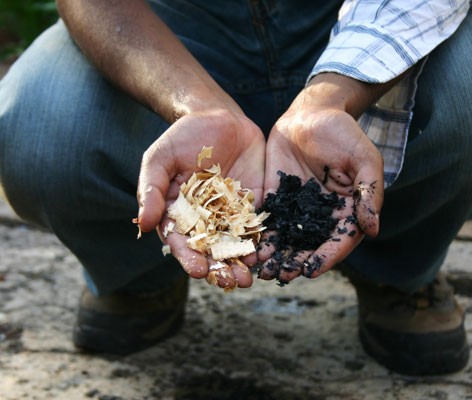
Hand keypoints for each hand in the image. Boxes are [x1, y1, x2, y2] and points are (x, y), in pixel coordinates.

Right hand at [136, 109, 265, 288]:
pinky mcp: (252, 206)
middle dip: (220, 269)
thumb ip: (153, 189)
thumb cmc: (184, 138)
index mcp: (180, 215)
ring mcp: (230, 215)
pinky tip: (266, 253)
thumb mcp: (161, 158)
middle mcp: (205, 220)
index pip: (182, 243)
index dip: (189, 258)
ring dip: (241, 262)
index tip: (199, 270)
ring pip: (235, 245)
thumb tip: (143, 225)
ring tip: (249, 276)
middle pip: (211, 251)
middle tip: (232, 282)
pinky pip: (257, 228)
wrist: (220, 119)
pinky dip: (261, 242)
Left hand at [258, 100, 383, 283]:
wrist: (310, 113)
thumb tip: (373, 229)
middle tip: (282, 276)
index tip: (312, 271)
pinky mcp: (278, 199)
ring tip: (264, 272)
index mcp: (347, 209)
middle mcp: (323, 214)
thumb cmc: (342, 132)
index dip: (326, 257)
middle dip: (297, 262)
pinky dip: (262, 237)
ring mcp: (299, 208)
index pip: (339, 240)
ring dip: (277, 257)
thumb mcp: (363, 158)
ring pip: (289, 239)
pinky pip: (271, 222)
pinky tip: (252, 250)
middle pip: (311, 245)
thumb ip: (370, 192)